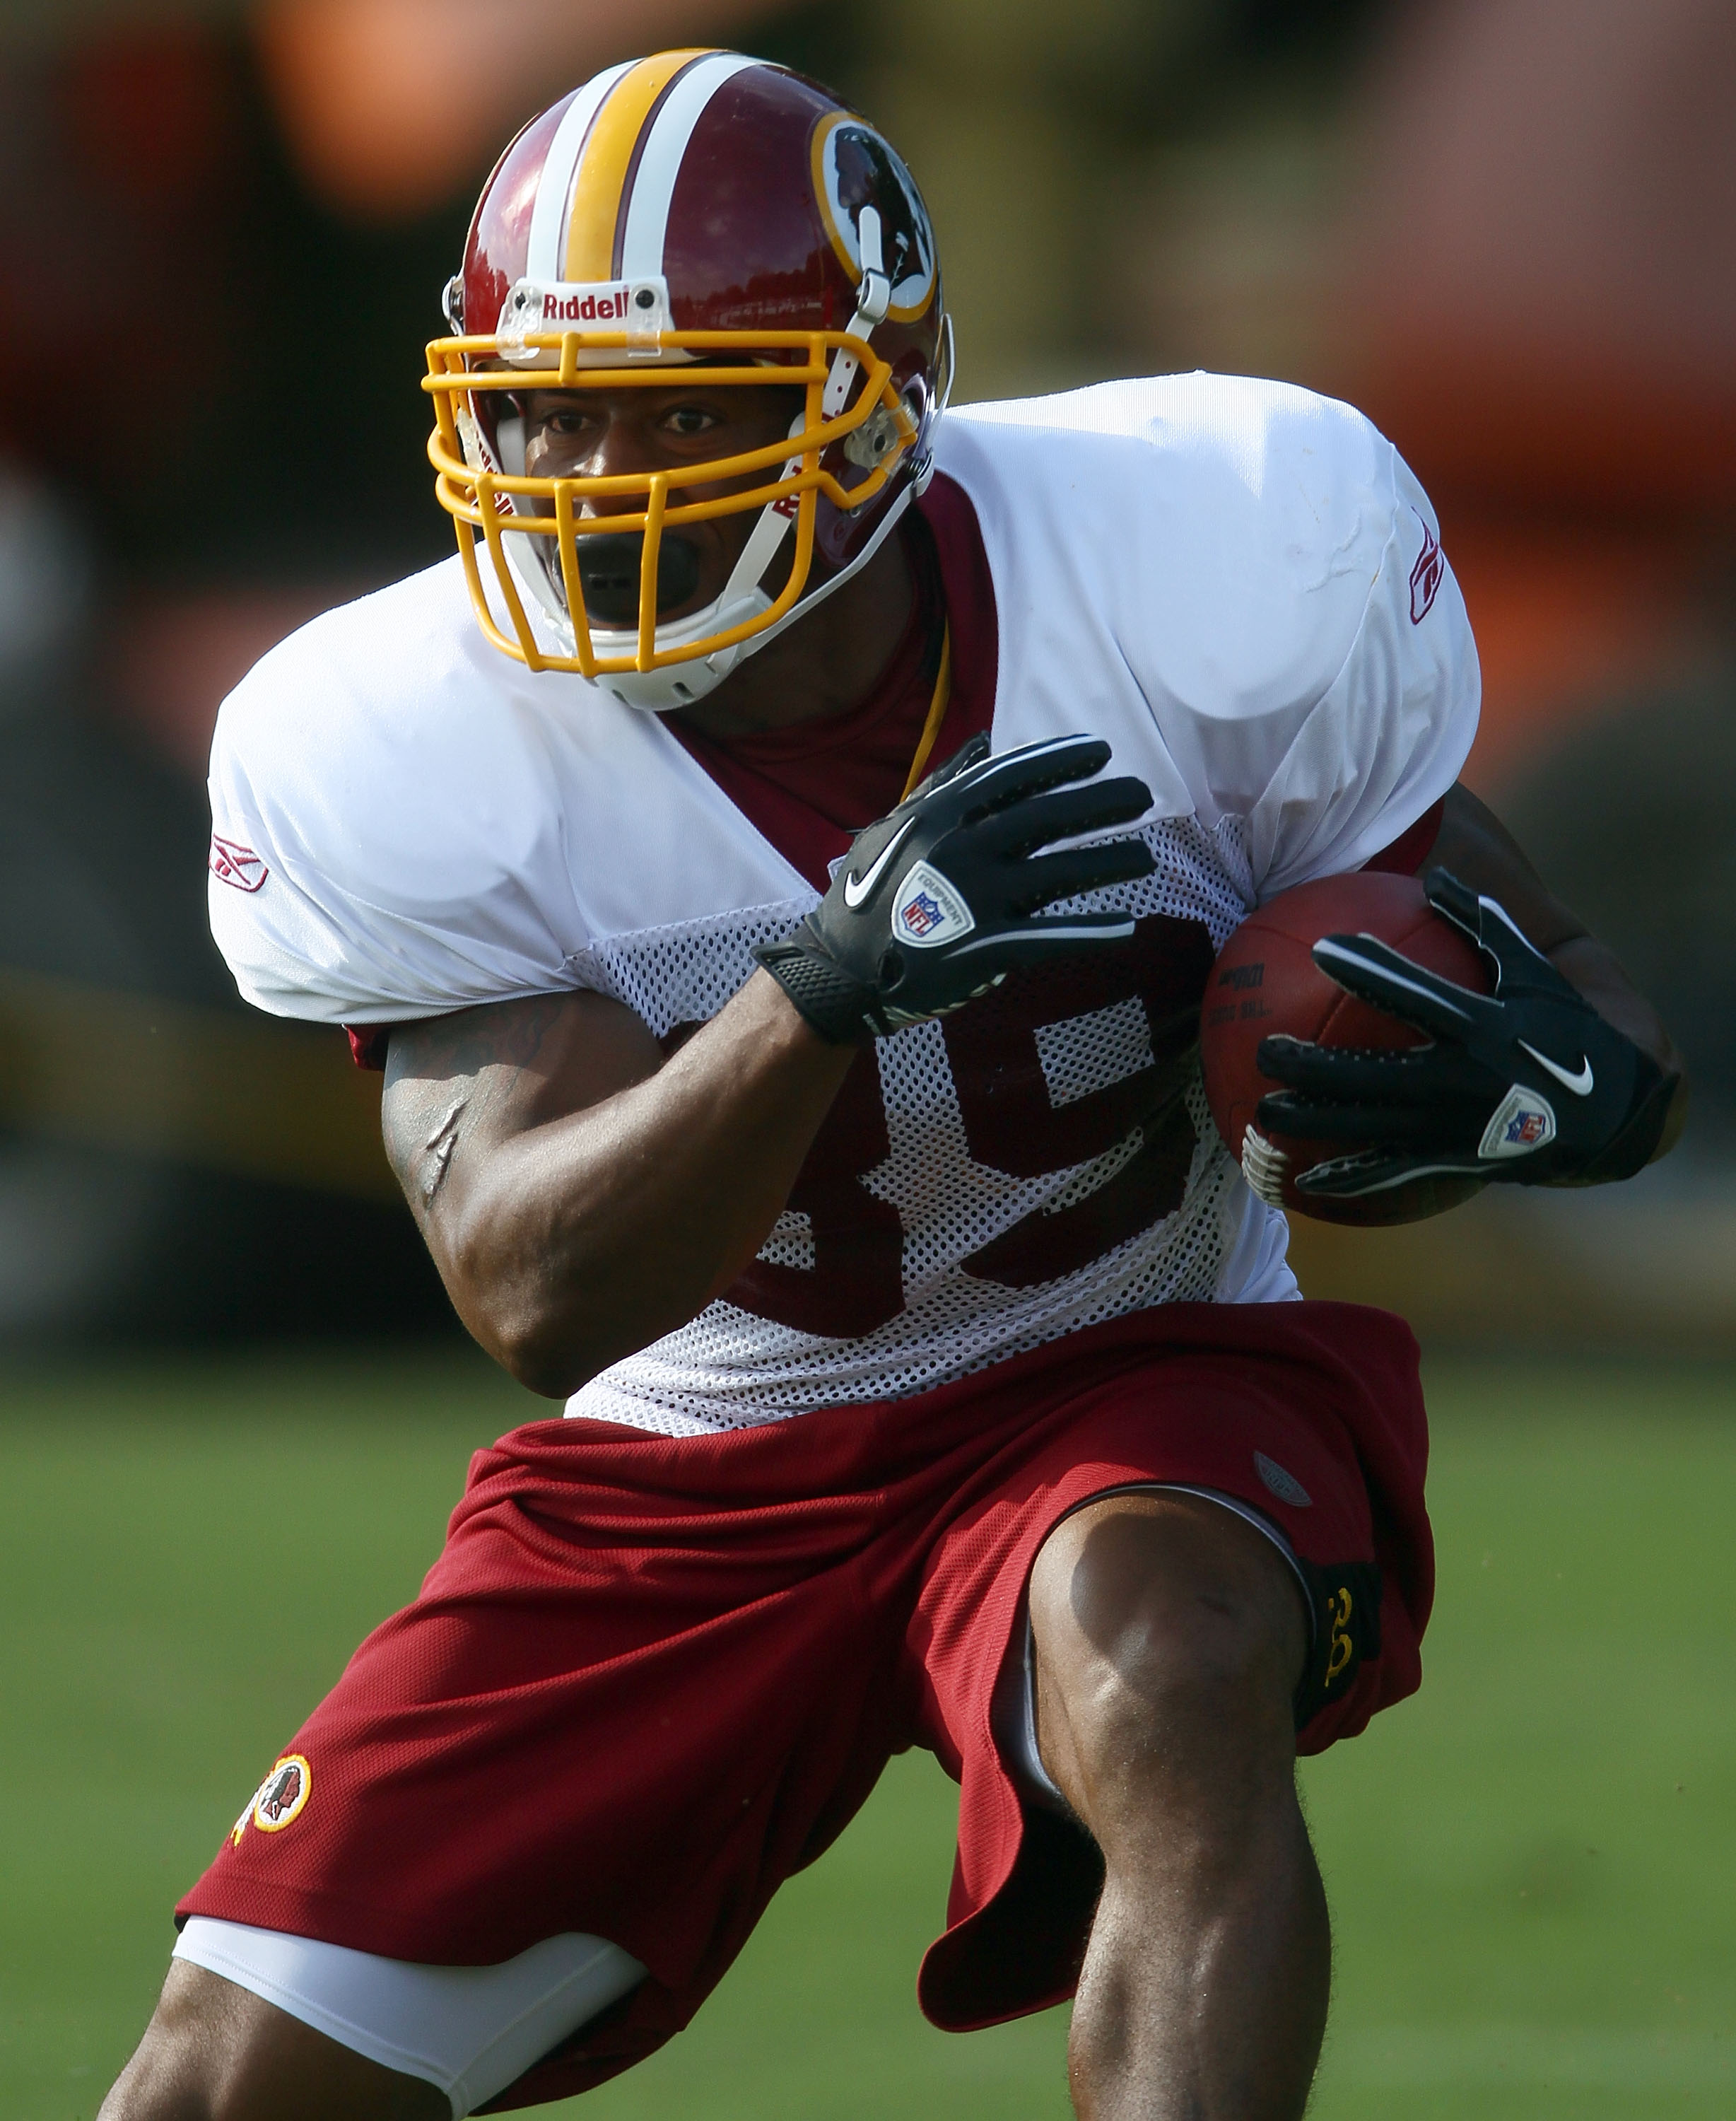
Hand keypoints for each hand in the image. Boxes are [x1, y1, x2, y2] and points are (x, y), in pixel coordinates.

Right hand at [755, 732, 1154, 1043]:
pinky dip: (1091, 932)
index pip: (1012, 777)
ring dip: (1109, 861)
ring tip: (1146, 857)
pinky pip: (1051, 937)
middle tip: (1141, 794)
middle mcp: (962, 850)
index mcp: (940, 817)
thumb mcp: (891, 828)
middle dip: (1099, 801)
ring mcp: (976, 899)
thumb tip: (981, 745)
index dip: (1060, 760)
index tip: (1100, 751)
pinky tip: (1127, 927)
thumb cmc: (865, 897)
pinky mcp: (986, 948)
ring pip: (1059, 872)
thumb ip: (939, 786)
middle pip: (1046, 817)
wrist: (838, 972)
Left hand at [1255, 866, 1672, 1201]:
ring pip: (1366, 1126)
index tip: (1321, 948)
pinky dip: (1347, 1178)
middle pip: (1367, 1072)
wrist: (1610, 1110)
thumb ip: (1481, 925)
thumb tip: (1435, 876)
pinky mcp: (1451, 1159)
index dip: (1368, 969)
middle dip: (1310, 1066)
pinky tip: (1301, 1179)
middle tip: (1263, 1050)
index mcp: (1479, 1026)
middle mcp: (1459, 1078)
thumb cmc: (1564, 1027)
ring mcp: (1451, 1125)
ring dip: (1311, 1122)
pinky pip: (1390, 1172)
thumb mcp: (1532, 971)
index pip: (1412, 993)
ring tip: (1261, 1112)